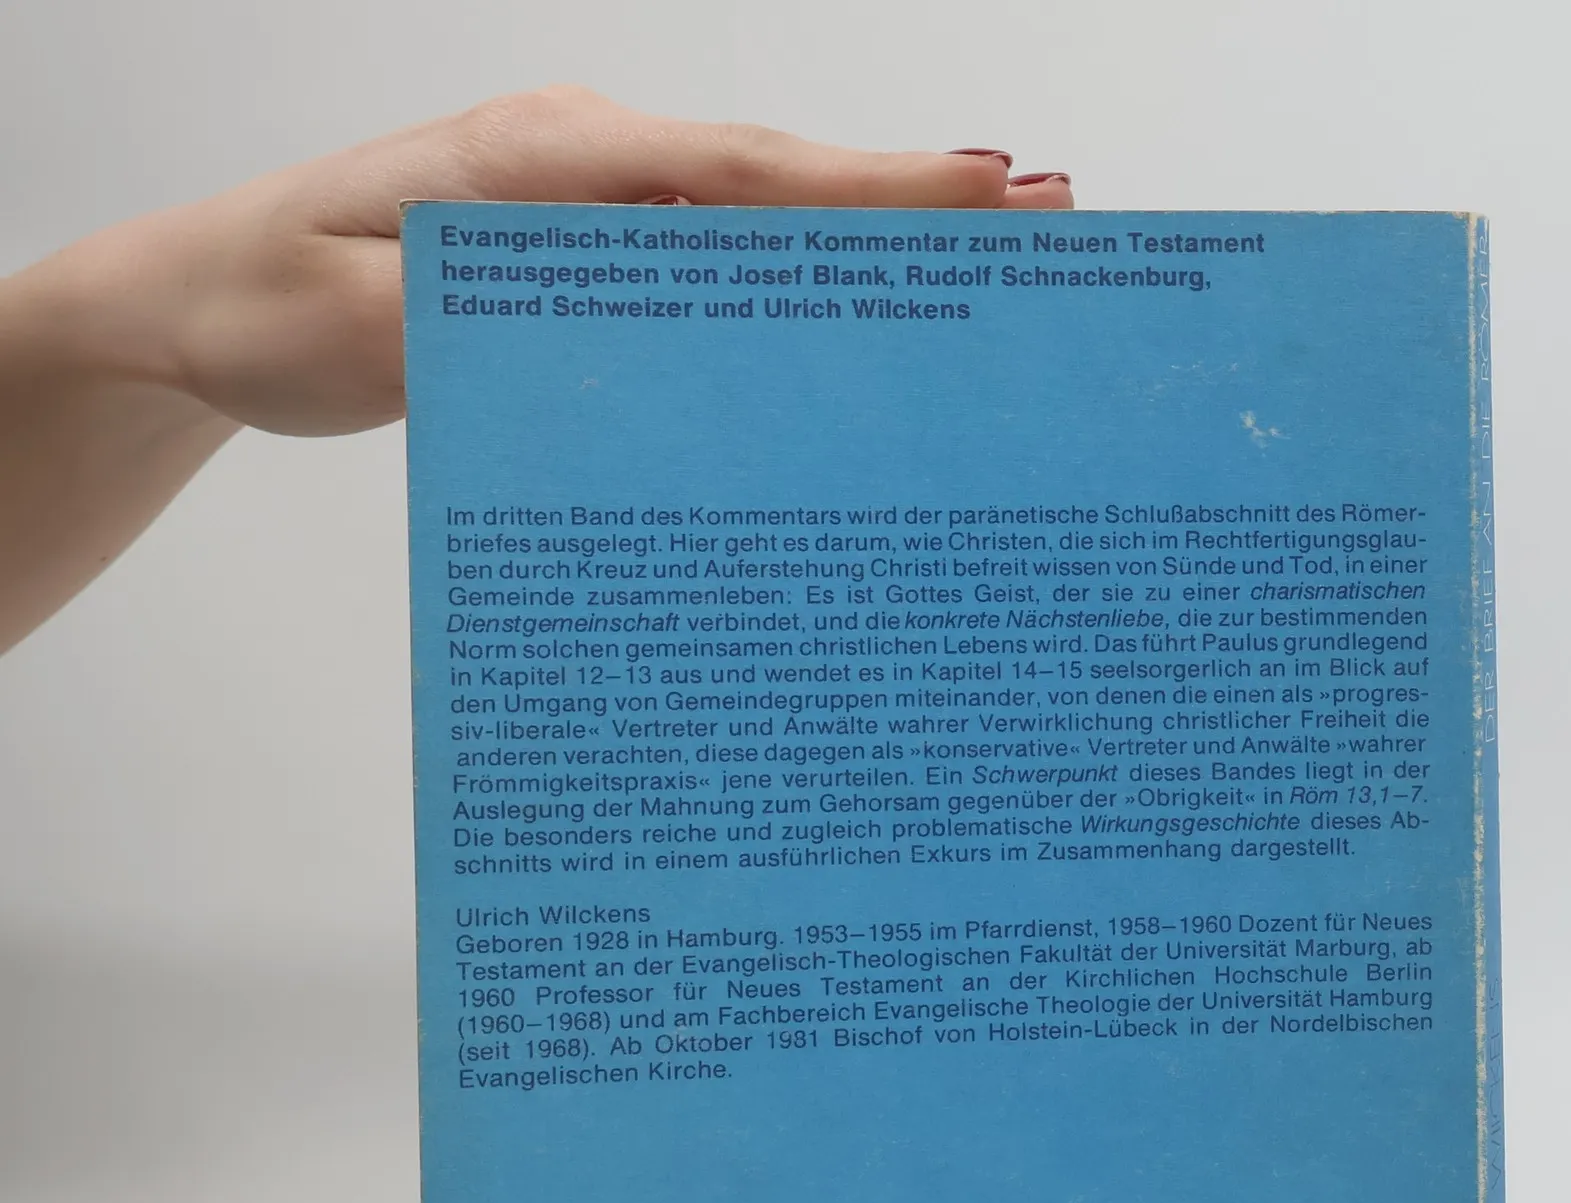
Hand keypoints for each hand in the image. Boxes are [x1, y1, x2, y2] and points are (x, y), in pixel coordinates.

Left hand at [39, 89, 1075, 437]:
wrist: (198, 300)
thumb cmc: (262, 303)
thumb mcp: (351, 328)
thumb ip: (477, 333)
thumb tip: (620, 350)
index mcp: (540, 167)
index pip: (732, 173)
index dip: (864, 186)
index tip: (985, 189)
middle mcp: (587, 173)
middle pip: (778, 186)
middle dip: (916, 201)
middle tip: (1054, 219)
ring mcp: (595, 214)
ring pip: (760, 226)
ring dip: (876, 240)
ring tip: (1002, 262)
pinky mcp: (593, 263)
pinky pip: (719, 272)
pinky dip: (803, 287)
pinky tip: (866, 321)